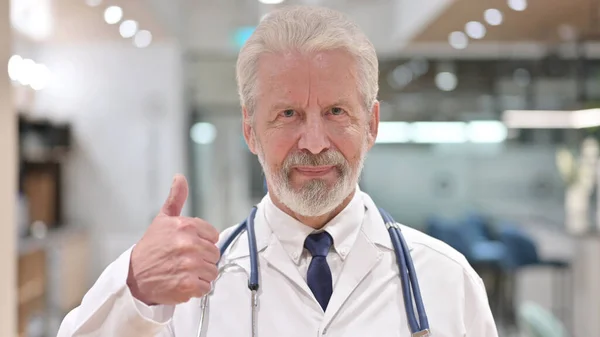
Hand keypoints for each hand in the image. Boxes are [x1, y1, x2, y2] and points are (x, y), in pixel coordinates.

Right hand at [127, 174, 220, 304]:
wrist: (134, 277)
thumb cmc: (150, 249)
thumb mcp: (162, 220)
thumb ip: (176, 199)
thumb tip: (180, 177)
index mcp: (186, 226)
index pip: (213, 236)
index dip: (202, 243)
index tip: (189, 246)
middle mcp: (189, 244)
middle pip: (214, 254)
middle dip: (202, 259)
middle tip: (184, 261)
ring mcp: (190, 265)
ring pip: (212, 271)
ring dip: (200, 275)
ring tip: (182, 271)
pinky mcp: (188, 284)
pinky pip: (205, 287)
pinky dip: (195, 289)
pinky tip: (181, 282)